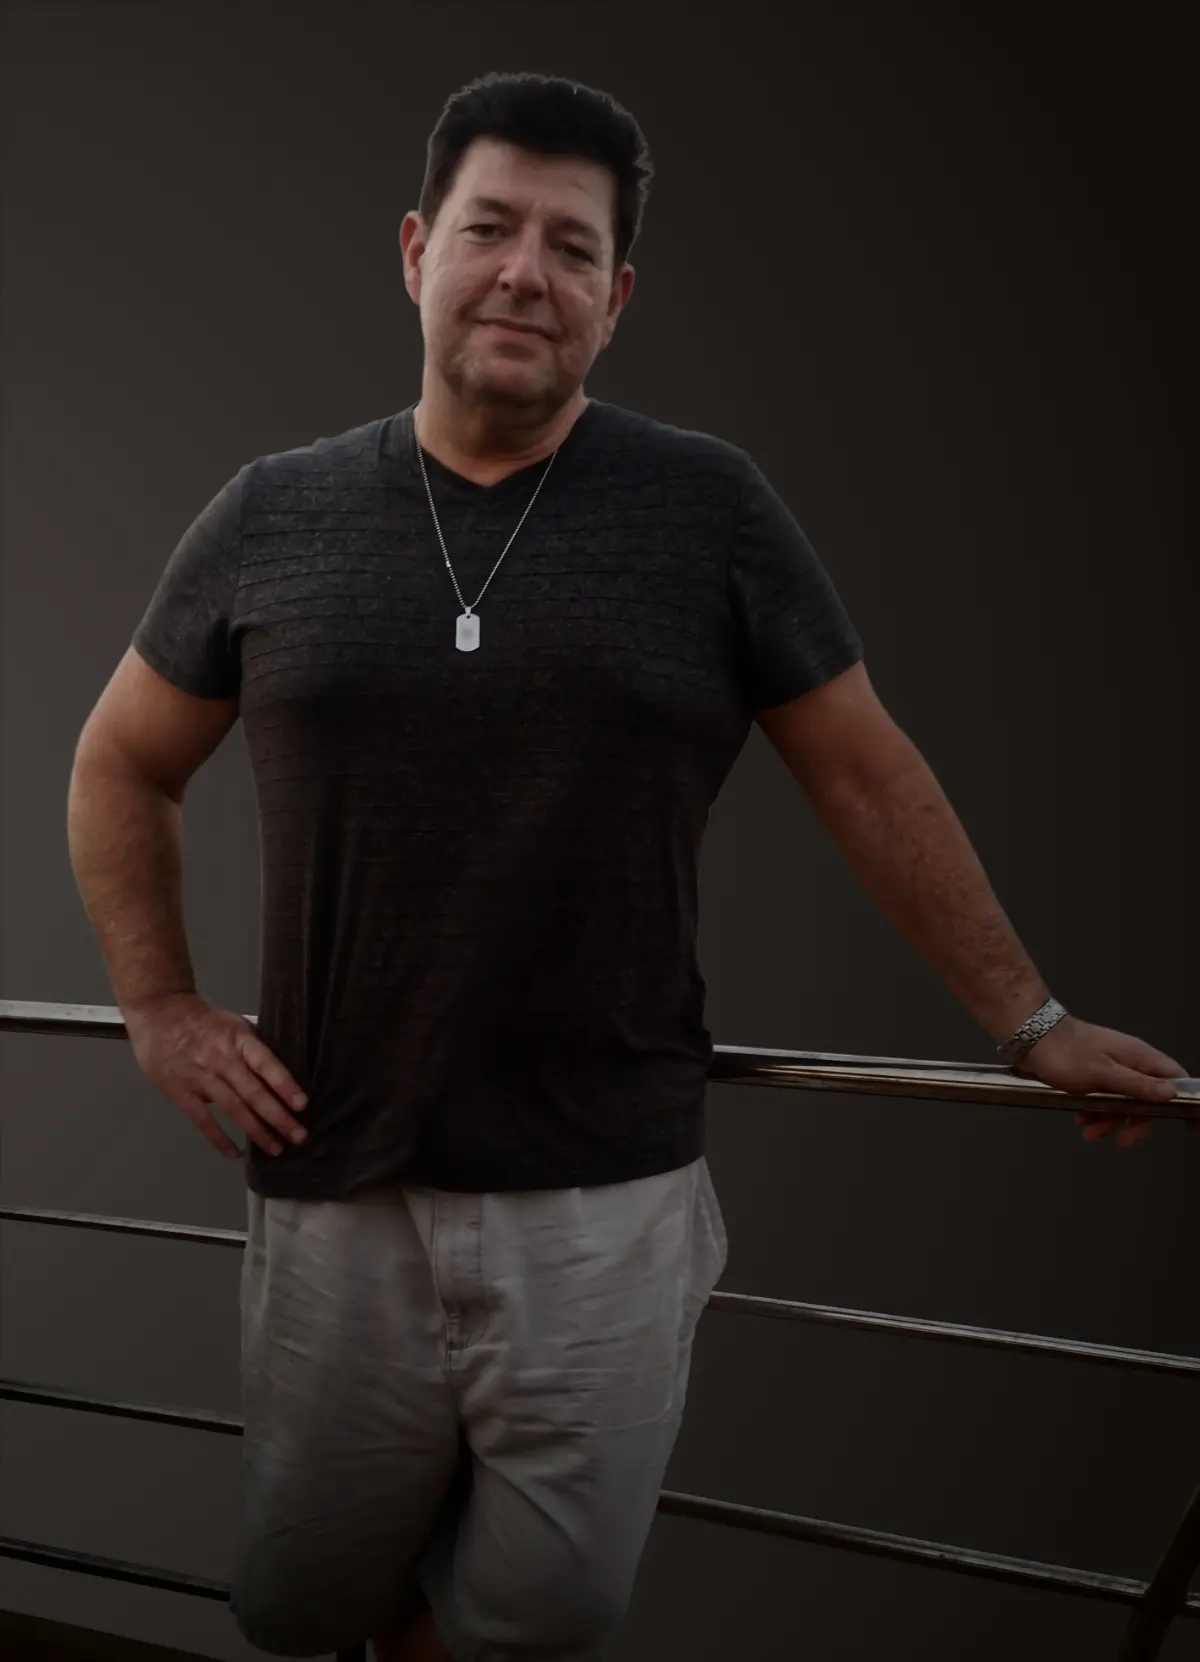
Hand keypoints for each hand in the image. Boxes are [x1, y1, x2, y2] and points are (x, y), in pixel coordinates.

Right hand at [123, 991, 309, 1160]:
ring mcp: (201, 1078)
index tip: (302, 1105)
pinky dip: (218, 1138)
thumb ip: (255, 1044)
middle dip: (278, 1117)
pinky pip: (203, 1120)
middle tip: (299, 1137)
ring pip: (233, 1108)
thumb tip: (283, 1063)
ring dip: (256, 1131)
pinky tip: (235, 1153)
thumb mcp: (235, 1022)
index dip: (285, 1085)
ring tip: (276, 1148)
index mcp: (239, 1040)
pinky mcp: (181, 1092)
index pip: (266, 1064)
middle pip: (254, 1092)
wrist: (158, 1012)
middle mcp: (223, 1060)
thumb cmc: (202, 1019)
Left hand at [1015, 1015, 1191, 1148]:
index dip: (1184, 1101)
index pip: (1176, 1079)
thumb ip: (1137, 1085)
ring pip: (1124, 1102)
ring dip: (1110, 1120)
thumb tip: (1170, 1094)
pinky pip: (1104, 1099)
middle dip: (1136, 1121)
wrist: (1031, 1037)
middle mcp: (1130, 1062)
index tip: (1191, 1124)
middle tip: (1122, 1139)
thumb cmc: (1065, 1051)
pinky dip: (1096, 1112)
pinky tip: (1082, 1119)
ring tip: (1090, 1131)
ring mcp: (1112, 1068)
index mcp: (1139, 1057)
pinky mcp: (1095, 1075)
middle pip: (1149, 1098)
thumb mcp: (1103, 1073)